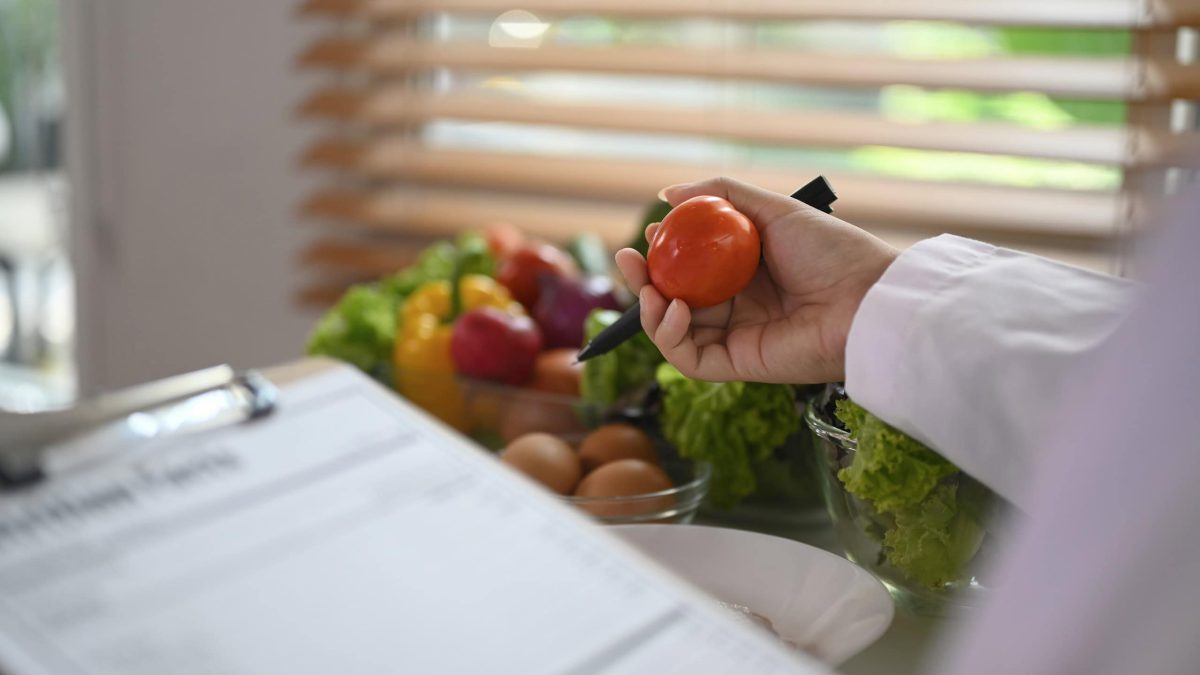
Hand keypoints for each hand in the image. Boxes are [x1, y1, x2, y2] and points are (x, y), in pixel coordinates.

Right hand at [615, 176, 897, 383]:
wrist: (868, 299)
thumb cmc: (832, 251)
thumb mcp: (773, 209)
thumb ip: (721, 195)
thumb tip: (667, 193)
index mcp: (744, 271)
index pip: (689, 266)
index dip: (662, 253)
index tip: (651, 232)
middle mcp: (737, 305)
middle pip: (673, 298)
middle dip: (642, 280)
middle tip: (627, 259)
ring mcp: (736, 336)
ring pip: (673, 331)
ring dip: (648, 309)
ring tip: (647, 287)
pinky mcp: (738, 365)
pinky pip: (689, 358)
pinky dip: (669, 336)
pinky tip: (671, 309)